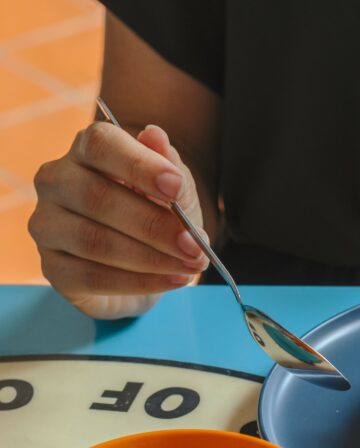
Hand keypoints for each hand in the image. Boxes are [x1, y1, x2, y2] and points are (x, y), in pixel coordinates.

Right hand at [29, 122, 208, 319]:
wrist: (144, 274)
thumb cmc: (157, 222)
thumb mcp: (177, 197)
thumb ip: (172, 171)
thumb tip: (157, 136)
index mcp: (86, 152)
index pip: (101, 144)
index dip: (139, 165)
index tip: (175, 187)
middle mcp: (56, 182)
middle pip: (97, 197)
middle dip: (154, 225)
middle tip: (195, 245)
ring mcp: (48, 225)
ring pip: (94, 241)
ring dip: (151, 257)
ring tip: (190, 265)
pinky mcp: (53, 268)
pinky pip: (93, 277)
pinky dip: (140, 282)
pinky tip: (173, 280)